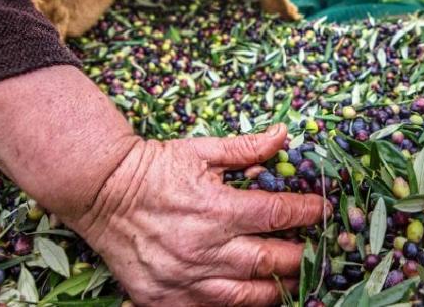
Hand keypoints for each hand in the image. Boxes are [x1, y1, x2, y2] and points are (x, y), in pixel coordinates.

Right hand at [64, 124, 326, 305]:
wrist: (100, 192)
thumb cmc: (155, 169)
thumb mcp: (201, 151)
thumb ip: (247, 148)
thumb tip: (285, 135)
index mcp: (217, 209)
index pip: (278, 215)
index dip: (306, 212)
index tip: (322, 210)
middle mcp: (204, 249)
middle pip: (270, 261)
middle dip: (299, 256)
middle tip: (315, 250)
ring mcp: (184, 279)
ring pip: (246, 296)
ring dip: (276, 288)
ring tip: (292, 279)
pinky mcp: (165, 299)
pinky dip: (234, 306)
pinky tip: (250, 297)